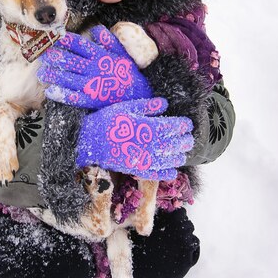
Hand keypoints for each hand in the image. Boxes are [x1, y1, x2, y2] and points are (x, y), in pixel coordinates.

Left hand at [37, 25, 152, 107]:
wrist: (138, 94)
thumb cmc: (128, 72)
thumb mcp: (122, 52)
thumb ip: (109, 40)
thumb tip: (96, 28)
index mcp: (100, 56)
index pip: (80, 45)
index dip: (66, 40)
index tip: (56, 37)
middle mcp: (94, 69)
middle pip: (70, 60)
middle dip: (56, 57)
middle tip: (43, 55)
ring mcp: (92, 85)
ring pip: (68, 78)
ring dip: (54, 76)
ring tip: (42, 74)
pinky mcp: (91, 100)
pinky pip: (74, 97)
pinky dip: (62, 95)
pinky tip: (51, 92)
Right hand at [76, 98, 193, 180]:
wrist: (88, 141)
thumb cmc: (107, 120)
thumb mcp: (126, 107)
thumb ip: (147, 106)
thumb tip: (164, 103)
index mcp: (149, 127)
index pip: (174, 126)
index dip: (183, 125)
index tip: (187, 124)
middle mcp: (151, 144)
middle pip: (175, 144)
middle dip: (185, 141)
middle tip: (189, 138)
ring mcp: (145, 158)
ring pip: (169, 160)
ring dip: (179, 156)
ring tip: (183, 153)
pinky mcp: (137, 169)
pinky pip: (156, 173)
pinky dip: (167, 173)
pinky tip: (173, 171)